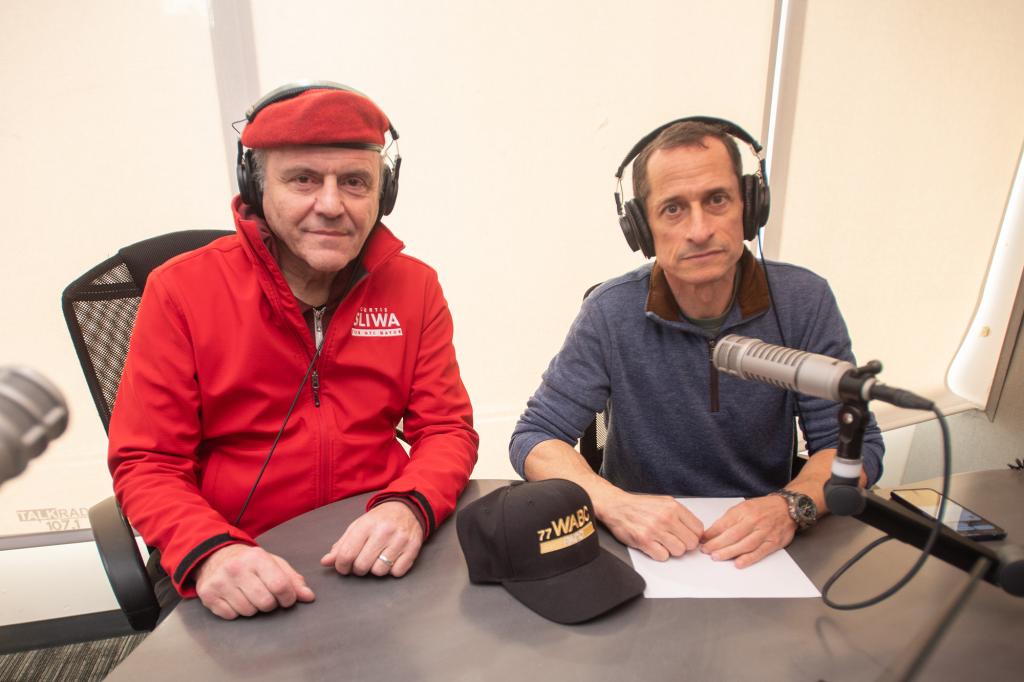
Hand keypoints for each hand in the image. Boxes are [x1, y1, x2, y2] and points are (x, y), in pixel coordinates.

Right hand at [194, 544, 314, 619]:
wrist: (215, 557)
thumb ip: (292, 580)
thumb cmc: (249, 562)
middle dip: (270, 604)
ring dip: (253, 608)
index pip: (280, 585)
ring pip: (248, 611)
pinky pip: (231, 616)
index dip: (289, 597)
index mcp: (257, 558)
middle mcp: (237, 568)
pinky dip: (236, 611)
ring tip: (249, 595)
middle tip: (266, 596)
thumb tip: (309, 597)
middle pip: (265, 602)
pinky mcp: (208, 595)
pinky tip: (235, 598)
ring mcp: (220, 582)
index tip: (287, 598)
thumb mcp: (273, 564)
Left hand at [320, 501, 423, 577]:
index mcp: (367, 524)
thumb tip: (325, 562)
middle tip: (361, 562)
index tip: (343, 566)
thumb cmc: (379, 519)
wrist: (408, 508)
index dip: (341, 566)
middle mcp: (384, 531)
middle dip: (358, 569)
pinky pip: (397, 572)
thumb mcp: (358, 526)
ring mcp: (400, 540)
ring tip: (377, 559)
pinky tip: (391, 559)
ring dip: (375, 569)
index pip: (347, 554)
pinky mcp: (413, 548)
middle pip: (362, 566)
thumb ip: (341, 545)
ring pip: (379, 571)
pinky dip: (392, 570)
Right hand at [596, 489, 702, 560]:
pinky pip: (663, 557)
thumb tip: (696, 532)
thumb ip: (681, 515)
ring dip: (671, 549)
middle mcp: (666, 517)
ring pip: (679, 551)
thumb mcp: (664, 502)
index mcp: (673, 507)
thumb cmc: (640, 506)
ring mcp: (655, 529)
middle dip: (684, 544)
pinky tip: (653, 545)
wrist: (616, 506)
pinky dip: (659, 554)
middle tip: (674, 540)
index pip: (698, 529)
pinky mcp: (644, 541)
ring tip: (662, 542)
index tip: (687, 536)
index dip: (693, 535)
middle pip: (691, 542)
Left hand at [700, 495, 796, 567]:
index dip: (712, 533)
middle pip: (733, 534)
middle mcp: (754, 521)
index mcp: (744, 510)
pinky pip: (760, 552)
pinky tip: (738, 563)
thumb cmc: (763, 508)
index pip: (725, 523)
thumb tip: (712, 532)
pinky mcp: (773, 542)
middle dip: (717, 544)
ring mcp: (764, 532)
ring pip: (745, 544)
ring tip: (717, 557)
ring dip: (729, 552)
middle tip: (706, 550)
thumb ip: (729, 520)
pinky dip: (749, 559)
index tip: (702, 540)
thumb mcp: (743, 507)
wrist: (787, 508)